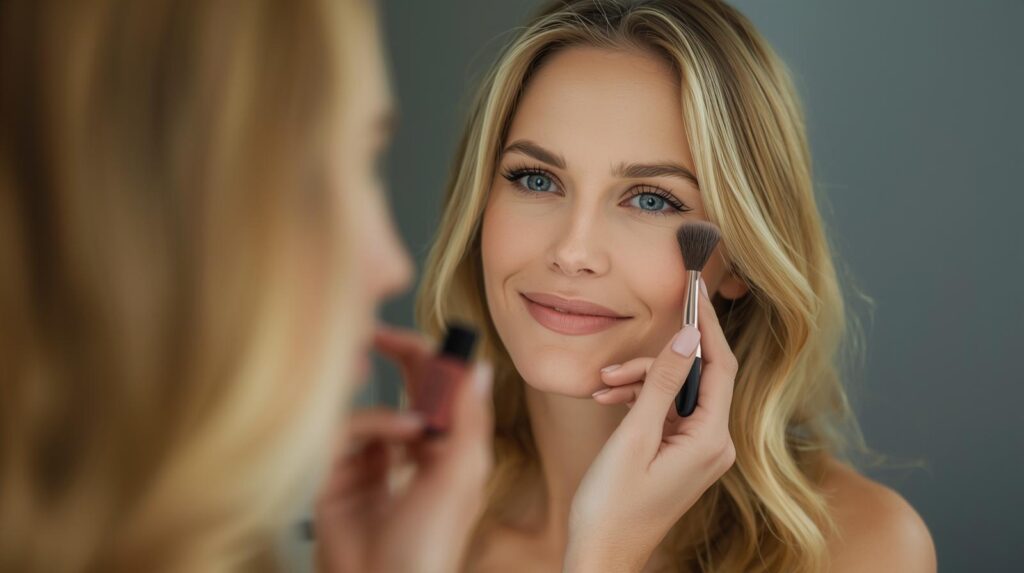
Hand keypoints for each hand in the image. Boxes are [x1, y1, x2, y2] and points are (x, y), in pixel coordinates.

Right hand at [315, 325, 493, 572]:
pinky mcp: (332, 475)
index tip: (428, 337)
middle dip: (400, 359)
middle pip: (401, 390)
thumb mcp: (462, 473)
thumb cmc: (433, 541)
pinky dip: (371, 426)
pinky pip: (344, 431)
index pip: (435, 393)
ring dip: (394, 413)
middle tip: (384, 335)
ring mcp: (365, 463)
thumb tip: (480, 367)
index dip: (432, 362)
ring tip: (415, 431)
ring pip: (369, 411)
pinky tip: (395, 443)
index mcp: (439, 452)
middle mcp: (402, 453)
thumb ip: (469, 418)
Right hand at [565, 281, 737, 572]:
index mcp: (712, 440)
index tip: (695, 288)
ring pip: (675, 392)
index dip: (706, 324)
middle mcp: (714, 444)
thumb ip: (661, 383)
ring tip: (602, 388)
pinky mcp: (681, 454)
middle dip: (653, 363)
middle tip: (613, 365)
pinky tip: (609, 398)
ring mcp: (699, 450)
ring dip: (639, 382)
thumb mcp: (634, 437)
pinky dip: (639, 401)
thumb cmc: (613, 505)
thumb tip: (687, 336)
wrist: (602, 554)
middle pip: (694, 377)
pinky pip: (666, 411)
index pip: (721, 365)